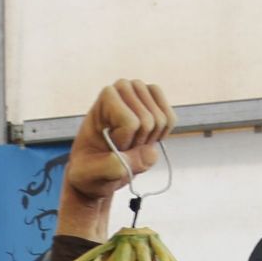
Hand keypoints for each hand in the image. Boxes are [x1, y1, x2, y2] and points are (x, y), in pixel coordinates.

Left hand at [59, 79, 175, 239]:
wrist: (97, 168)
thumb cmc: (90, 169)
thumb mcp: (92, 174)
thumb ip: (114, 166)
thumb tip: (151, 153)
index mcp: (106, 96)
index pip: (132, 123)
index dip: (124, 144)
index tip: (109, 147)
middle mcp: (125, 87)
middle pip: (150, 122)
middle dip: (138, 144)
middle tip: (120, 148)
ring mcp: (142, 91)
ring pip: (162, 121)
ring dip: (149, 141)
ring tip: (129, 144)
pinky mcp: (156, 100)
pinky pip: (171, 119)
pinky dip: (161, 136)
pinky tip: (144, 139)